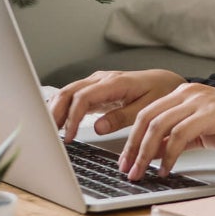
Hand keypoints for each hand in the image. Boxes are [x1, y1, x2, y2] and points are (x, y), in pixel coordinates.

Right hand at [48, 69, 185, 142]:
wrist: (166, 82)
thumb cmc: (159, 93)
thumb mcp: (145, 109)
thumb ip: (122, 118)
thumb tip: (98, 128)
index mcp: (114, 82)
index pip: (83, 97)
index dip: (72, 117)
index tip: (69, 136)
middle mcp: (102, 79)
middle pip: (69, 92)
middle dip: (56, 112)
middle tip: (49, 134)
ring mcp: (97, 83)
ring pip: (68, 92)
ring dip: (55, 109)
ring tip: (48, 130)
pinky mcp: (95, 89)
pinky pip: (73, 95)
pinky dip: (62, 107)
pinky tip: (55, 120)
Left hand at [117, 83, 214, 179]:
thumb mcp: (204, 130)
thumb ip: (180, 138)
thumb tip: (156, 153)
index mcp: (184, 93)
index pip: (146, 113)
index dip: (132, 138)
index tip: (126, 159)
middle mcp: (188, 92)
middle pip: (146, 118)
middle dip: (133, 147)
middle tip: (127, 169)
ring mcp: (199, 100)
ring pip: (159, 126)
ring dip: (146, 153)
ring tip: (141, 173)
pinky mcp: (210, 113)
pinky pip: (180, 135)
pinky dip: (169, 155)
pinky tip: (166, 169)